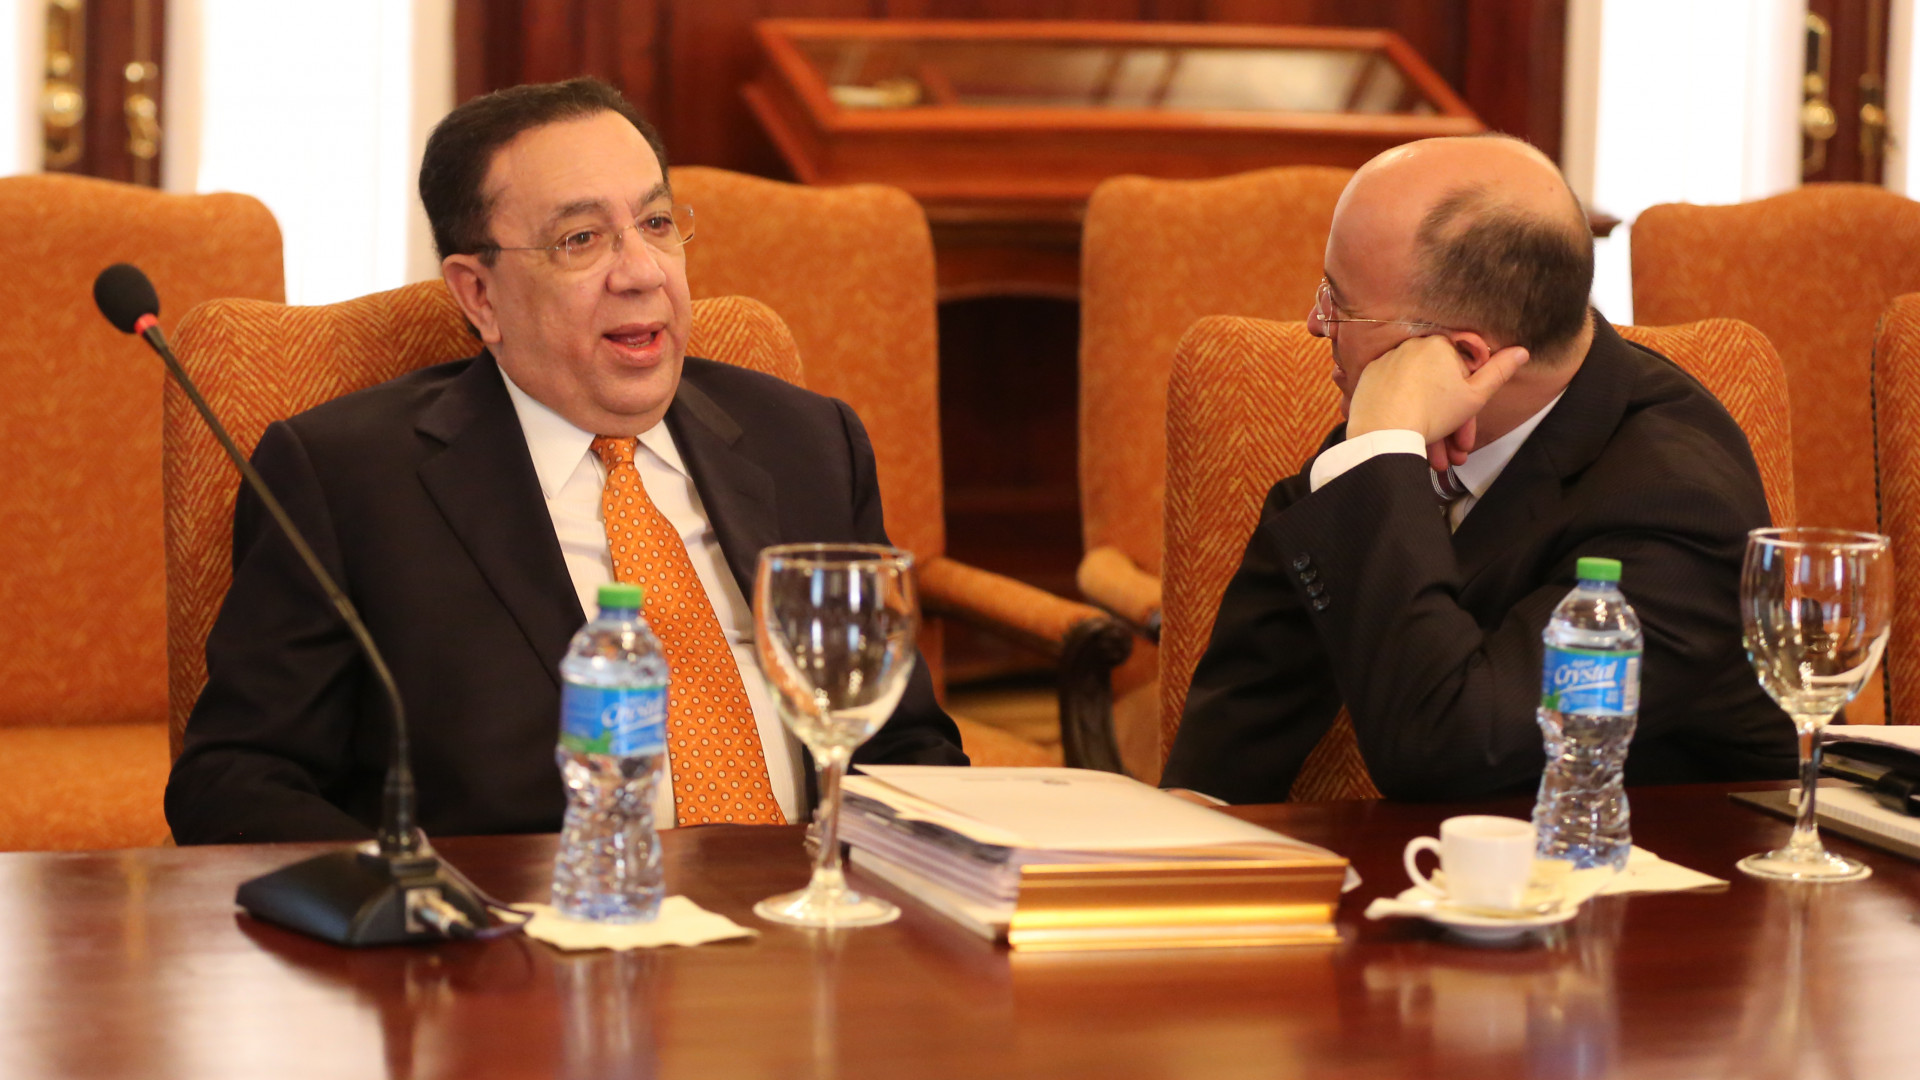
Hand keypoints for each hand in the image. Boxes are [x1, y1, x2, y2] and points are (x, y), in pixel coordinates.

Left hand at [1345, 335, 1529, 466]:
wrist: (1383, 433)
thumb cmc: (1433, 412)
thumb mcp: (1476, 395)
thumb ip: (1499, 371)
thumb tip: (1522, 351)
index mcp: (1440, 344)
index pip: (1464, 372)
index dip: (1470, 405)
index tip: (1469, 431)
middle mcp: (1412, 347)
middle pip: (1439, 388)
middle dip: (1452, 425)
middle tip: (1456, 453)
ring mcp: (1387, 362)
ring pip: (1418, 396)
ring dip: (1432, 429)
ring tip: (1437, 460)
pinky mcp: (1370, 379)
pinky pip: (1395, 396)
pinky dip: (1405, 416)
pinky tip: (1412, 442)